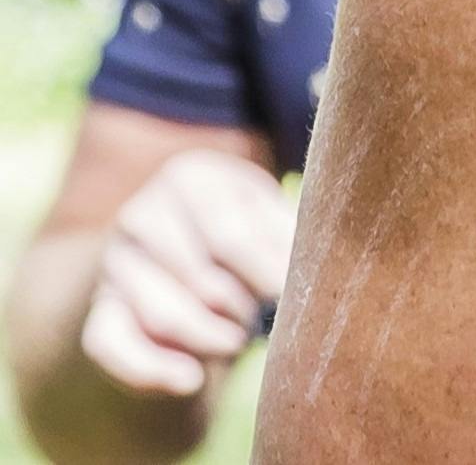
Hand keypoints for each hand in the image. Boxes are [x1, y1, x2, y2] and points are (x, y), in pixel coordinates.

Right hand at [77, 148, 289, 400]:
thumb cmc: (248, 230)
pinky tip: (190, 380)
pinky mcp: (98, 310)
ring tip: (237, 339)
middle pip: (199, 279)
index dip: (265, 276)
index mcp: (191, 178)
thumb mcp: (270, 216)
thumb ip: (284, 238)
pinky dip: (152, 371)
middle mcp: (141, 214)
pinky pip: (112, 347)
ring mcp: (113, 263)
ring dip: (211, 339)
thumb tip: (292, 282)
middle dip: (240, 310)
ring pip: (164, 316)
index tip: (289, 297)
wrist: (191, 254)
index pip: (229, 238)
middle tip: (263, 321)